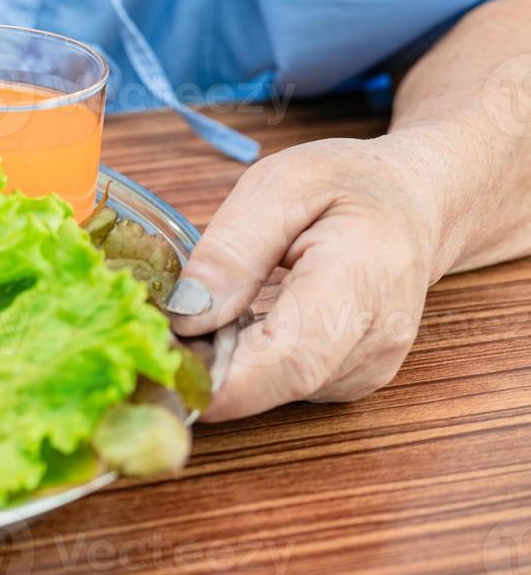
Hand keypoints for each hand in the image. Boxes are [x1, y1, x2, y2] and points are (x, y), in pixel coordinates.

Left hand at [169, 129, 462, 419]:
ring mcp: (370, 367)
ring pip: (276, 390)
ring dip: (227, 364)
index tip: (163, 367)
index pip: (292, 357)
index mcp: (362, 278)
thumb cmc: (348, 185)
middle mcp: (376, 338)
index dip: (222, 377)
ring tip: (204, 312)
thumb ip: (233, 248)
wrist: (415, 204)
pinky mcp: (353, 380)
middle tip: (160, 335)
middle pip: (278, 383)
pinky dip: (248, 363)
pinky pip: (286, 386)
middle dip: (209, 369)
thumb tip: (186, 315)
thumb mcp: (279, 184)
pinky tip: (235, 324)